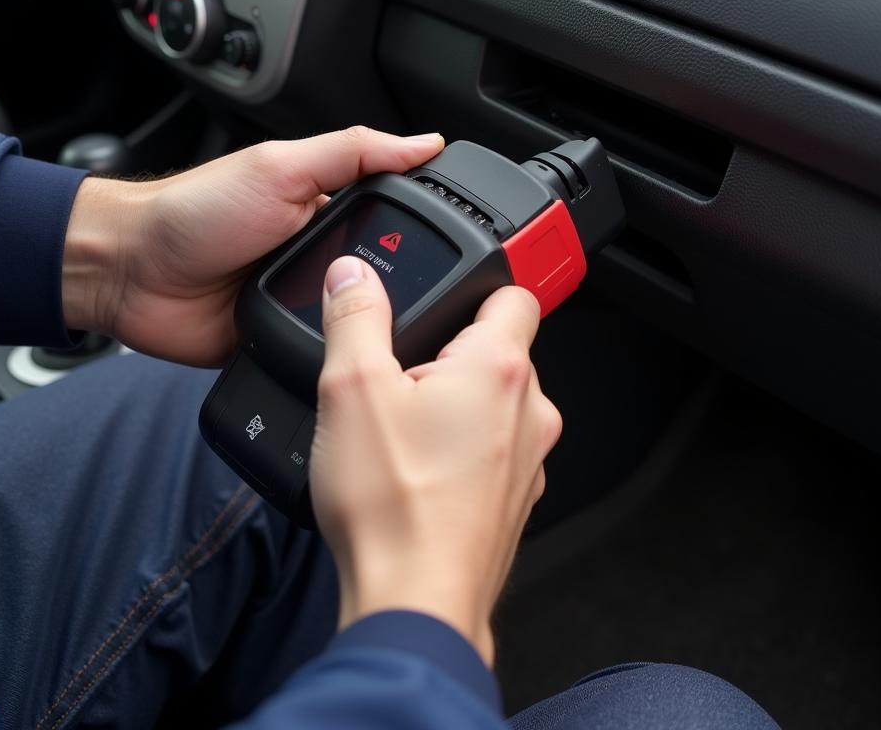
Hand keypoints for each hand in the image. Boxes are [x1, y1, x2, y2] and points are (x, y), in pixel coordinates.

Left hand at [61, 127, 443, 364]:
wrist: (130, 273)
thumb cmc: (192, 211)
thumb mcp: (280, 167)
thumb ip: (351, 152)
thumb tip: (422, 142)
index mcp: (327, 205)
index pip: (395, 216)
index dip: (425, 228)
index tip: (465, 242)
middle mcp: (319, 253)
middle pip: (385, 274)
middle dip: (402, 288)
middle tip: (428, 302)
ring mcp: (302, 300)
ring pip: (358, 319)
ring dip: (367, 324)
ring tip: (395, 335)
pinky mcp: (283, 340)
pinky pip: (322, 352)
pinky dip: (332, 354)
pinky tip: (349, 357)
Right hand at [310, 255, 561, 666]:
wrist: (415, 604)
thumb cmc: (392, 506)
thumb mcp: (351, 390)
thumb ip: (354, 319)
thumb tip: (353, 276)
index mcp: (499, 369)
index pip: (513, 293)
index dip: (476, 285)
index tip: (445, 295)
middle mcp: (529, 411)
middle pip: (500, 350)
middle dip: (451, 352)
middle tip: (398, 376)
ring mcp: (528, 460)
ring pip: (496, 403)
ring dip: (456, 403)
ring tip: (400, 430)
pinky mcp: (515, 500)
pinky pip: (493, 450)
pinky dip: (461, 449)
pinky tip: (414, 471)